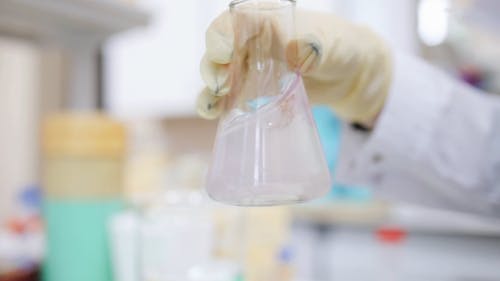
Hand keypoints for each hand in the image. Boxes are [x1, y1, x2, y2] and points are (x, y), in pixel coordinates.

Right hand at [197, 9, 391, 124]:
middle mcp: (252, 43)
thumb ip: (313, 46)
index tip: (223, 54)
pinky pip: (231, 98)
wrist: (350, 74)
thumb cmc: (340, 47)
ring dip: (211, 91)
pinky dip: (221, 107)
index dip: (222, 36)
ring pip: (220, 76)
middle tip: (220, 86)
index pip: (234, 23)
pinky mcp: (255, 92)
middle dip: (213, 68)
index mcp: (266, 21)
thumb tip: (295, 50)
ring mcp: (251, 68)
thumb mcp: (330, 44)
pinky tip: (218, 115)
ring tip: (212, 107)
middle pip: (219, 51)